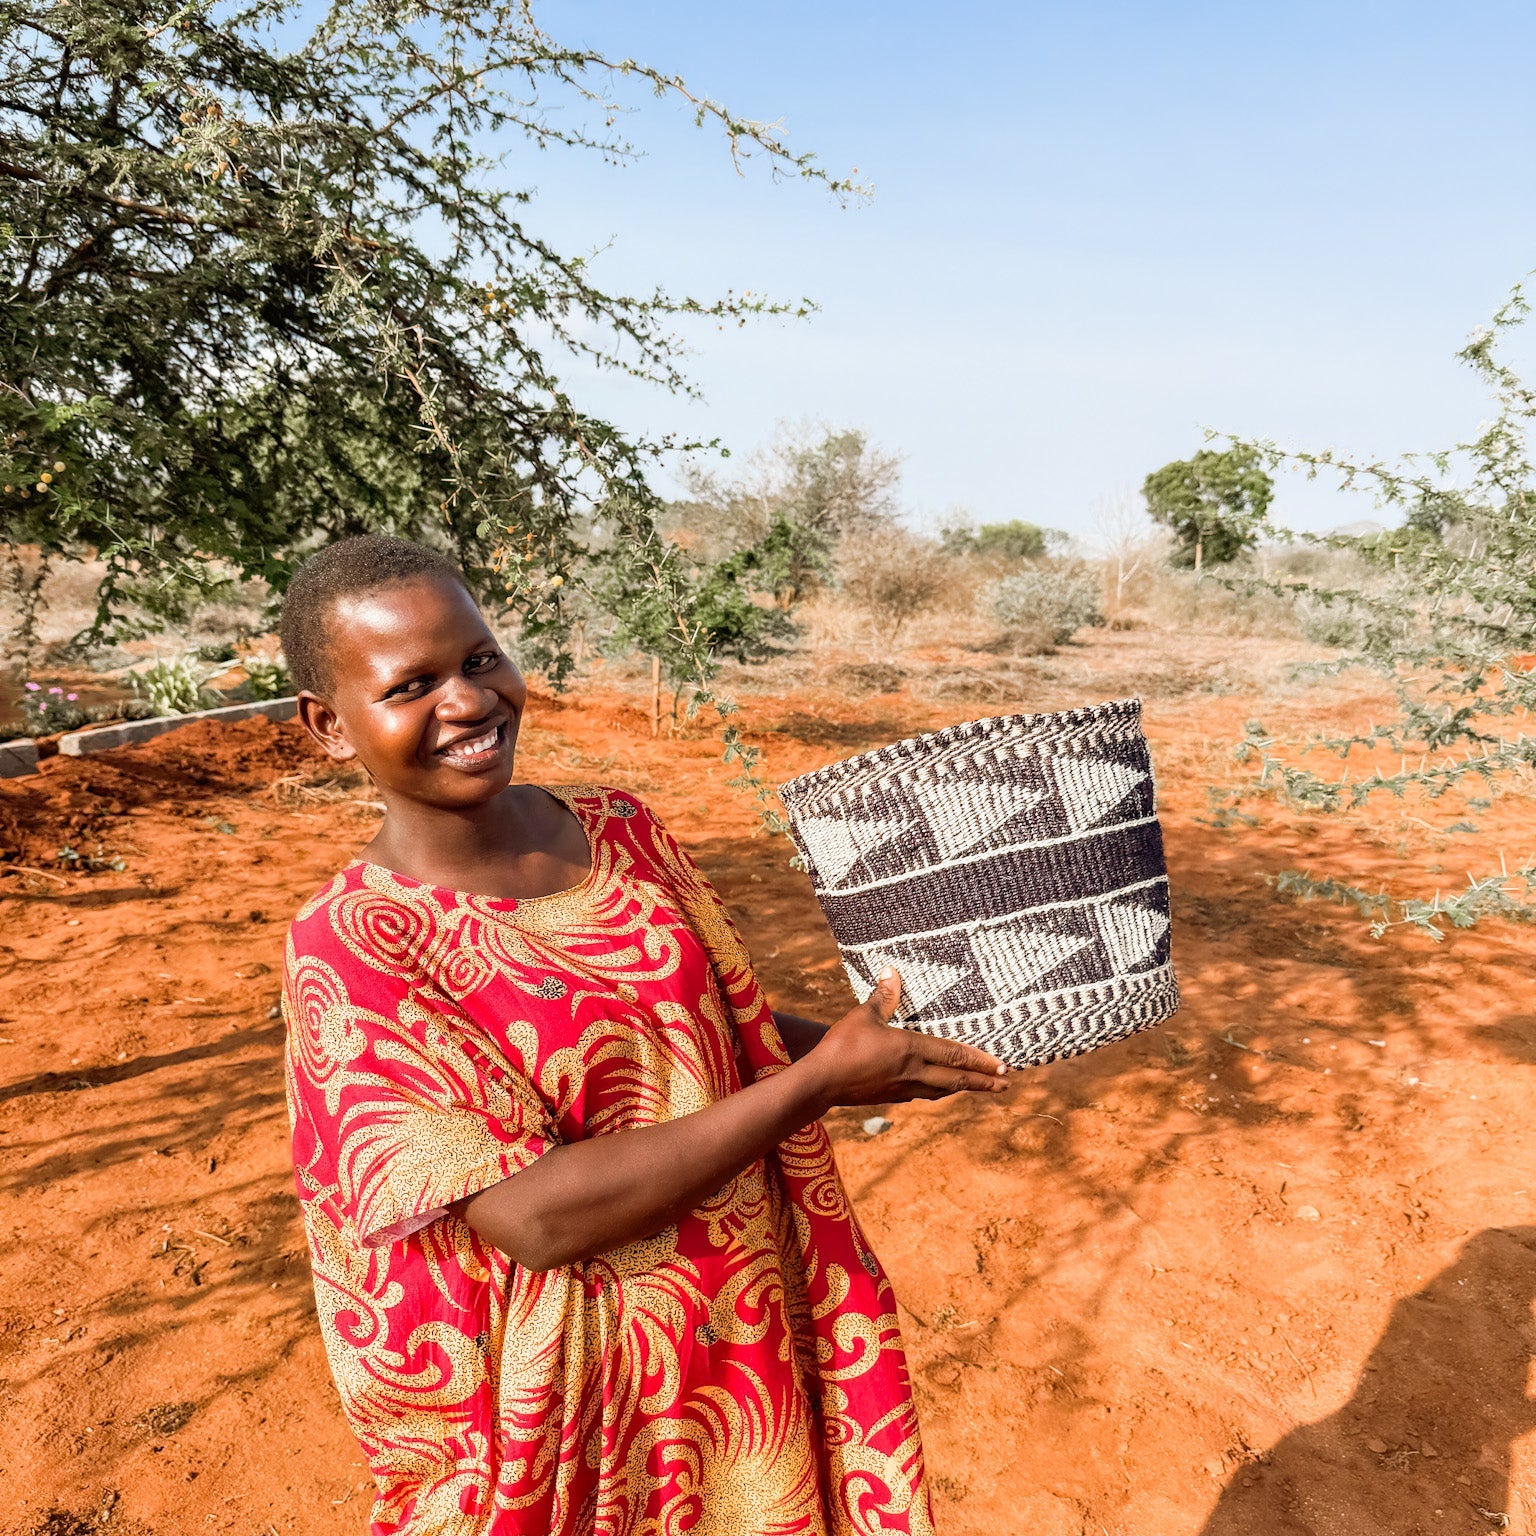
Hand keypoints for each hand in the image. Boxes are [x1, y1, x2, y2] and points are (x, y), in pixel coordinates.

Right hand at [798, 967, 1008, 1110]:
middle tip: (1007, 1083)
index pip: (954, 1055)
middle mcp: (913, 1073)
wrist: (821, 1083)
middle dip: (984, 1082)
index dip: (980, 1060)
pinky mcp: (891, 1097)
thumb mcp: (863, 1015)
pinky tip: (941, 1091)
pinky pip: (924, 1094)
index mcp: (911, 1050)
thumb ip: (883, 996)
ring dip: (965, 1088)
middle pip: (957, 1079)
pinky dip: (940, 1092)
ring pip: (943, 1091)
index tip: (1002, 1065)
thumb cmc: (842, 1046)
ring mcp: (903, 1088)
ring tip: (980, 1087)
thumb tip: (892, 971)